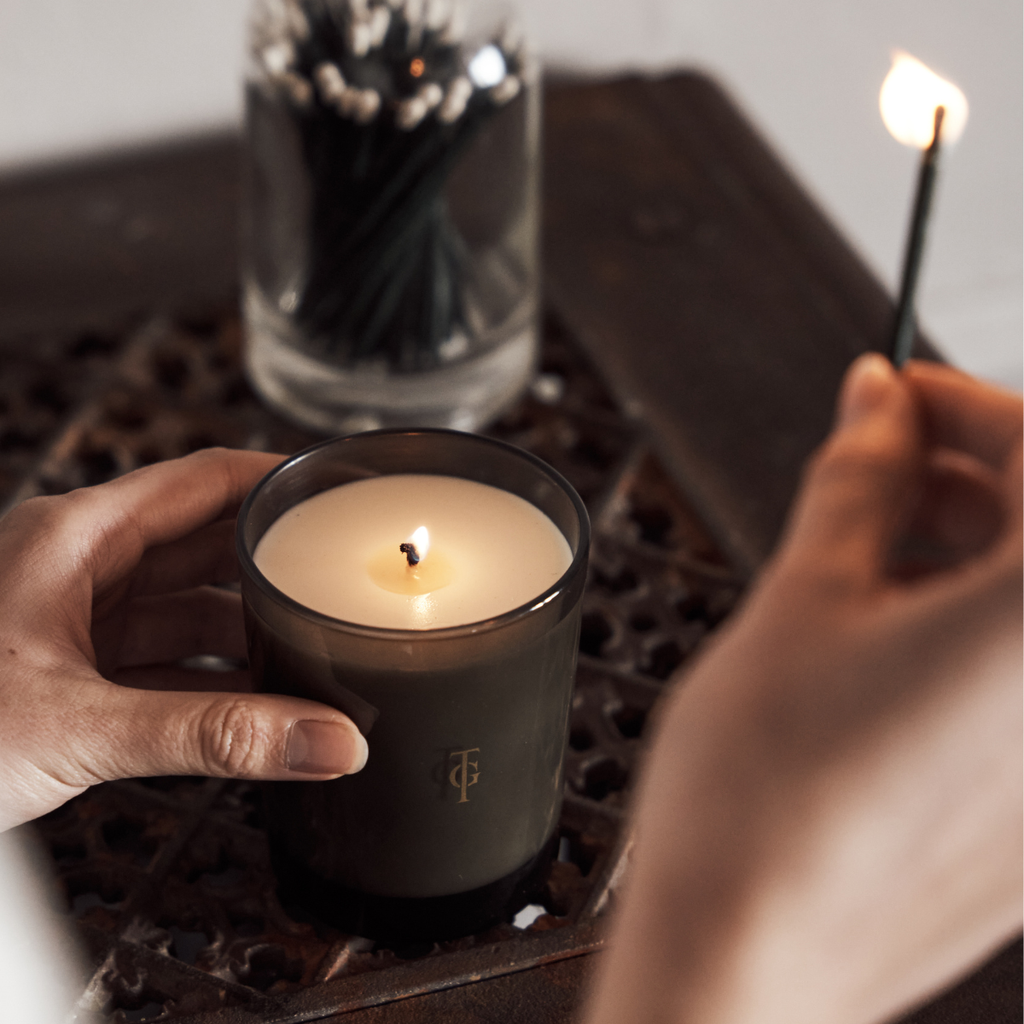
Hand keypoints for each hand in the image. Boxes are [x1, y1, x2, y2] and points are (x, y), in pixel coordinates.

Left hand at [0, 449, 367, 830]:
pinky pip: (155, 665)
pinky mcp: (61, 677)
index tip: (336, 487)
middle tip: (338, 585)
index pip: (202, 480)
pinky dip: (205, 683)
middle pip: (201, 545)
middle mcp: (72, 568)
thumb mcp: (80, 725)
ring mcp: (65, 622)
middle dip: (270, 568)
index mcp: (74, 538)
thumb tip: (325, 741)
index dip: (275, 479)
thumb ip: (213, 736)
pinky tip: (248, 707)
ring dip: (241, 634)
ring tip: (309, 654)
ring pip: (180, 610)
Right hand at [585, 355, 1021, 1023]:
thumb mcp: (804, 597)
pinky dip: (982, 624)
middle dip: (971, 471)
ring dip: (974, 546)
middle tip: (875, 462)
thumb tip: (875, 403)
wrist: (743, 959)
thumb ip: (861, 478)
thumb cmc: (762, 798)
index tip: (893, 393)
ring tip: (871, 545)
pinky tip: (893, 626)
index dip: (962, 402)